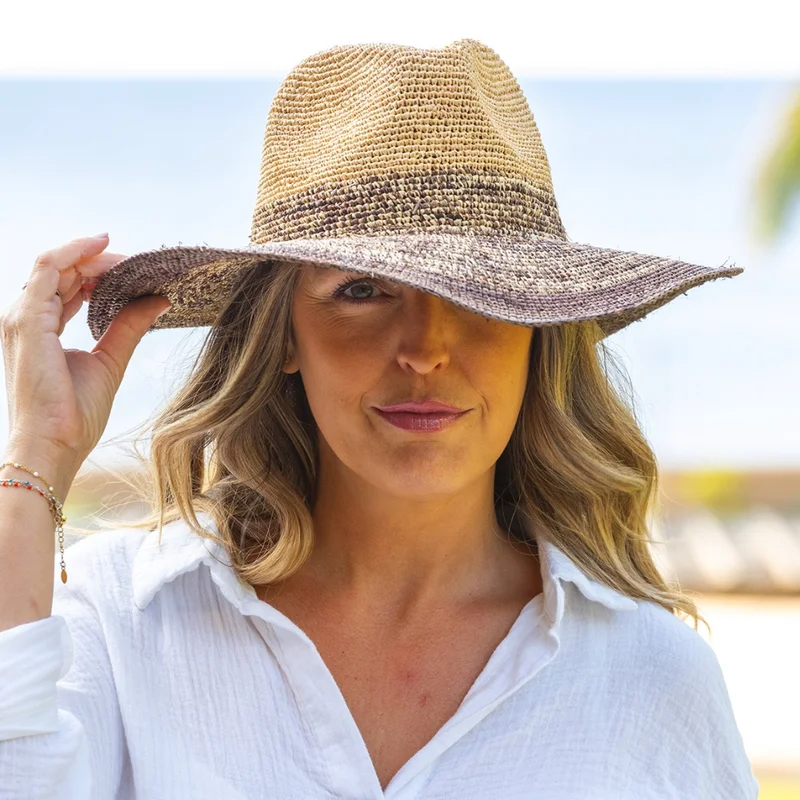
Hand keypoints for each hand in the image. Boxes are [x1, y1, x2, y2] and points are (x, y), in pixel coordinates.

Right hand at [1, 234, 170, 467]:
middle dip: (99, 261)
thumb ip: (129, 326)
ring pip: (55, 264)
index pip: (66, 285)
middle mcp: (26, 318)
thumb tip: (160, 300)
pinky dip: (76, 252)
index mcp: (42, 327)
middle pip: (62, 272)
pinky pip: (49, 266)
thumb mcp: (111, 359)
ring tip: (126, 259)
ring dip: (92, 256)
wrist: (55, 443)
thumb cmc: (75, 413)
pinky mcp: (27, 319)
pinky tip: (104, 248)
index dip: (97, 271)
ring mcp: (22, 317)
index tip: (130, 268)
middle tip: (136, 262)